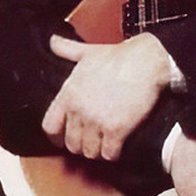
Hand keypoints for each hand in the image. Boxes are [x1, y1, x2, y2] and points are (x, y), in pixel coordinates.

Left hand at [41, 34, 176, 160]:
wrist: (146, 61)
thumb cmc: (118, 56)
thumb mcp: (87, 52)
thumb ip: (67, 50)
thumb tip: (52, 41)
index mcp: (68, 94)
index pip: (49, 127)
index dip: (56, 136)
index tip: (65, 137)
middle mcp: (78, 110)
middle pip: (71, 143)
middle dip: (81, 144)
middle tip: (91, 141)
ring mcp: (96, 121)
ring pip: (89, 152)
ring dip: (96, 151)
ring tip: (104, 145)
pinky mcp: (116, 130)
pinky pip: (108, 154)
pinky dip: (113, 153)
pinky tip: (117, 146)